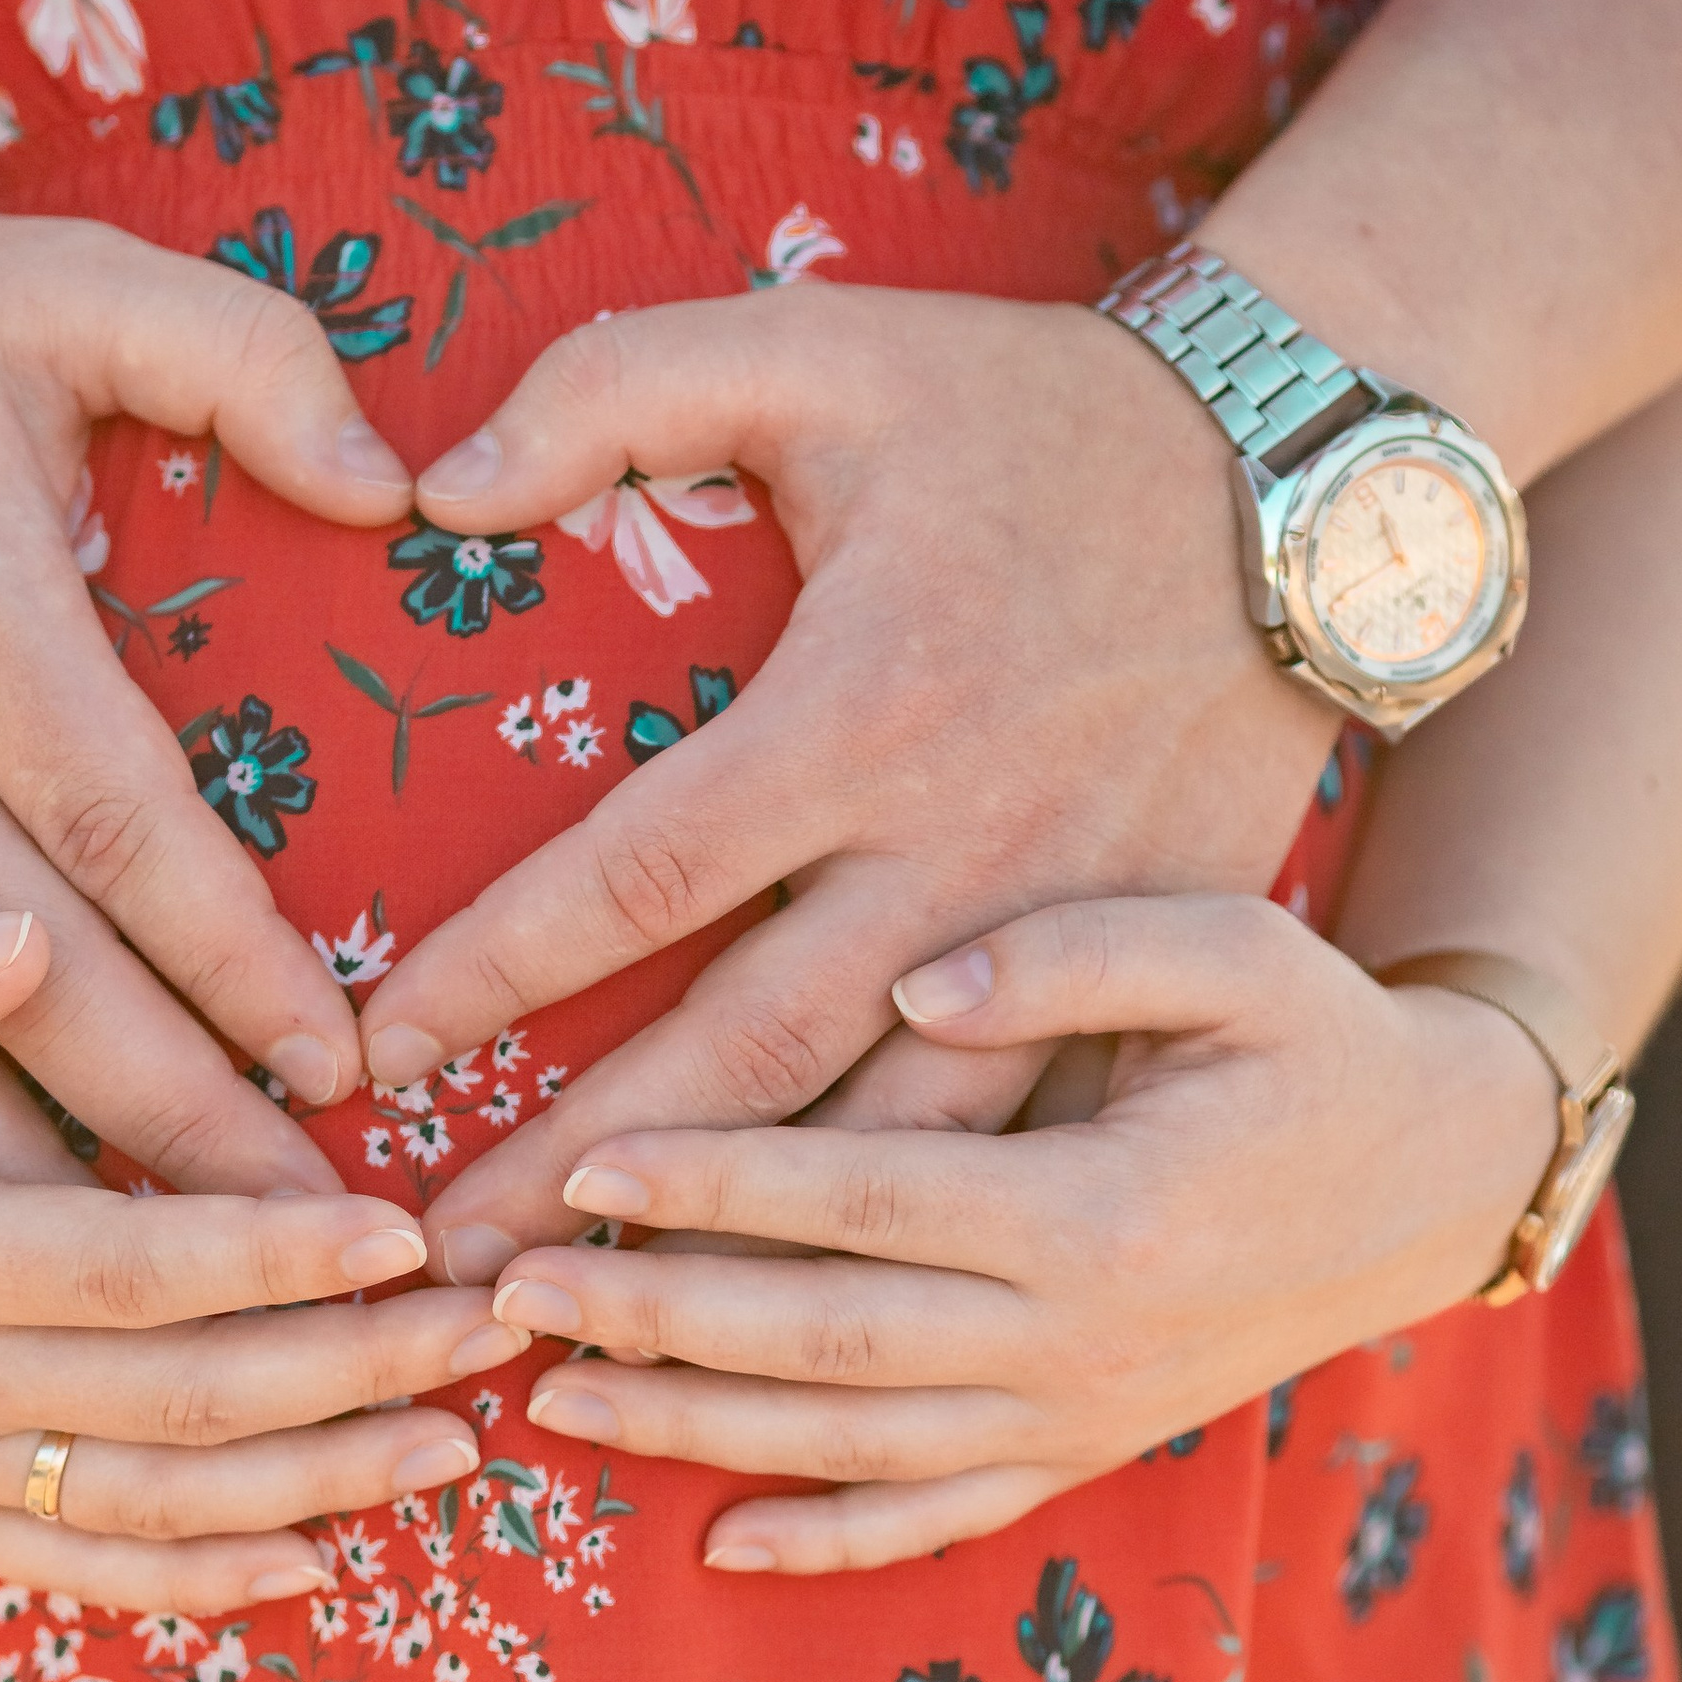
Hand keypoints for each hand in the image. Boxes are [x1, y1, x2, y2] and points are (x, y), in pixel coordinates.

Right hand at [0, 189, 420, 1196]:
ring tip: (180, 1282)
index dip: (241, 963)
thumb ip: (246, 353)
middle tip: (311, 1237)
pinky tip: (4, 1231)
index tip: (343, 1064)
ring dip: (50, 1174)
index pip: (130, 831)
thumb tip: (395, 481)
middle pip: (44, 979)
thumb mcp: (63, 282)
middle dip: (181, 1123)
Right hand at [0, 906, 523, 1612]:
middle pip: (179, 1399)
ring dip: (317, 1485)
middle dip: (349, 1370)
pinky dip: (203, 1582)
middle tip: (490, 1327)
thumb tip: (27, 932)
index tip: (398, 1228)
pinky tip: (319, 1561)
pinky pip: (83, 1570)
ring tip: (458, 1443)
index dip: (269, 1260)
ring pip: (156, 1505)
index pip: (126, 1270)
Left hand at [344, 285, 1338, 1275]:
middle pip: (741, 1055)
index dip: (493, 974)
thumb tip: (440, 483)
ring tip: (595, 1335)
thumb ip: (617, 383)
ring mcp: (1057, 933)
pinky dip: (905, 1238)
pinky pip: (1004, 1143)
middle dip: (584, 1177)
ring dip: (740, 1249)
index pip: (635, 878)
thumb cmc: (1034, 412)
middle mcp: (955, 853)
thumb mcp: (822, 346)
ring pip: (882, 1141)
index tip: (376, 1057)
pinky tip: (801, 1319)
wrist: (1305, 490)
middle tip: (446, 1270)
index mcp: (861, 709)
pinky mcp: (1132, 974)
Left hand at [477, 895, 1556, 1573]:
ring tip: (554, 1401)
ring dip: (695, 1430)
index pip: (865, 1201)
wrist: (1430, 1181)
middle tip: (506, 1295)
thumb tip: (919, 977)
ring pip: (855, 1447)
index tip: (586, 1168)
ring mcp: (1079, 1416)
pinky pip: (940, 1522)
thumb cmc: (1312, 1042)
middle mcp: (1078, 1337)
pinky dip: (828, 1542)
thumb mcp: (1233, 951)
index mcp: (1100, 1206)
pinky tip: (712, 1540)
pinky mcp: (1084, 1456)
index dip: (717, 1189)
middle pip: (829, 1342)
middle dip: (657, 1321)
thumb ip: (1076, 955)